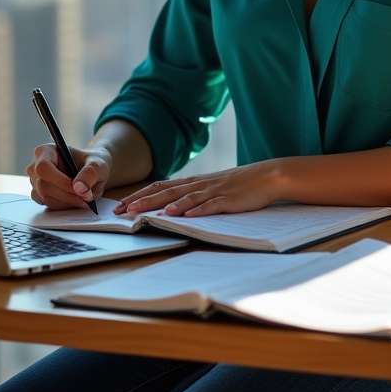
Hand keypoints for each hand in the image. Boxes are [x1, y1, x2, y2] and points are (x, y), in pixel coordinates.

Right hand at [27, 143, 111, 210]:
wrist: (93, 172)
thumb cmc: (93, 163)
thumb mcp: (98, 164)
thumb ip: (90, 173)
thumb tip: (79, 188)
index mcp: (47, 151)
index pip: (43, 168)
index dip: (59, 180)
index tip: (78, 188)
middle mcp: (36, 166)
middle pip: (44, 186)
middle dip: (67, 194)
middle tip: (87, 197)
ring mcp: (36, 182)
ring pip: (46, 198)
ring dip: (67, 201)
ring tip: (84, 197)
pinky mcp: (40, 195)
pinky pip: (49, 206)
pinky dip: (65, 206)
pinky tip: (76, 199)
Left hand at [114, 161, 287, 217]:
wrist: (269, 175)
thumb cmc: (241, 185)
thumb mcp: (214, 188)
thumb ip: (195, 195)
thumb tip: (173, 206)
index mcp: (195, 182)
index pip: (162, 186)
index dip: (141, 194)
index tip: (121, 204)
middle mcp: (201, 184)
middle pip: (167, 191)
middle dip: (142, 201)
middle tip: (121, 210)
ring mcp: (214, 191)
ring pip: (183, 197)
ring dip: (162, 205)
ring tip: (144, 212)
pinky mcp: (229, 200)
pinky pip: (210, 205)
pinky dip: (196, 210)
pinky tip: (183, 216)